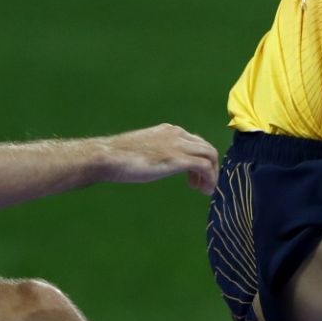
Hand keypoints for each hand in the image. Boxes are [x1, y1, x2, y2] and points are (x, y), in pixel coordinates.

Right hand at [104, 124, 219, 192]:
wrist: (109, 157)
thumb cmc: (120, 157)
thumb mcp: (144, 150)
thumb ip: (156, 152)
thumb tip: (158, 164)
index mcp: (168, 130)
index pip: (195, 142)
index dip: (199, 160)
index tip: (192, 177)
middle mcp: (177, 134)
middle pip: (207, 148)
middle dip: (209, 168)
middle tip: (201, 186)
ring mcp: (178, 145)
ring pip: (210, 155)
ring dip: (212, 175)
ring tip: (204, 190)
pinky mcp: (178, 159)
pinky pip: (205, 166)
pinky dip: (209, 178)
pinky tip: (202, 190)